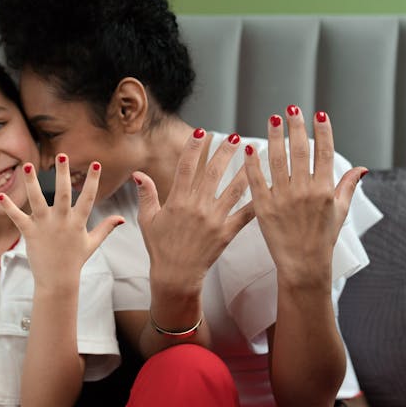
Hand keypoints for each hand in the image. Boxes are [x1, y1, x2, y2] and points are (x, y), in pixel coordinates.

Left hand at [0, 155, 122, 291]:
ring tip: (29, 166)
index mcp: (78, 222)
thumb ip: (106, 228)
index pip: (88, 197)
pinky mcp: (30, 233)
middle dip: (62, 174)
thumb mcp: (92, 243)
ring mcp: (45, 226)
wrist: (58, 281)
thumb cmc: (75, 261)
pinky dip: (8, 207)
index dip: (93, 180)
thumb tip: (121, 218)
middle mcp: (62, 221)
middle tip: (62, 155)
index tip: (95, 163)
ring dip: (32, 183)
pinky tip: (0, 195)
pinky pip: (17, 218)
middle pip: (63, 193)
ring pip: (38, 200)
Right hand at [134, 129, 254, 296]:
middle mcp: (197, 207)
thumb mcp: (148, 219)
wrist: (175, 275)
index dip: (193, 147)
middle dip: (224, 152)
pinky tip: (267, 187)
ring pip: (233, 190)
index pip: (186, 167)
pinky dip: (256, 200)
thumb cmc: (160, 248)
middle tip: (235, 136)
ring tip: (254, 154)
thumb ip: (146, 194)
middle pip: (213, 173)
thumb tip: (138, 173)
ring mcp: (213, 220)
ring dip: (244, 170)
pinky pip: (245, 214)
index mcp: (177, 201)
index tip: (201, 131)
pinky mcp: (226, 233)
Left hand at [243, 106, 367, 286]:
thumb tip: (362, 168)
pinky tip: (251, 147)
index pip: (325, 153)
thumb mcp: (340, 212)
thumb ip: (348, 187)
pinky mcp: (264, 208)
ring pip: (278, 161)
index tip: (319, 114)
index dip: (323, 132)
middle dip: (296, 127)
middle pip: (300, 151)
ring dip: (275, 137)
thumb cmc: (323, 238)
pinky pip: (257, 181)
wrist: (304, 265)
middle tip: (291, 108)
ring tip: (272, 119)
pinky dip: (253, 163)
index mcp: (325, 190)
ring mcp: (284, 199)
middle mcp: (305, 192)